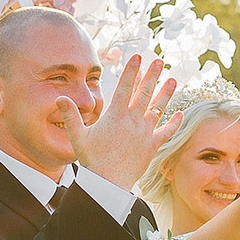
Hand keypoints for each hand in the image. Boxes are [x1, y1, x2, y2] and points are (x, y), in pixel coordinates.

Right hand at [58, 54, 179, 191]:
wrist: (108, 182)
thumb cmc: (92, 160)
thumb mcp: (78, 136)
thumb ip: (70, 115)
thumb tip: (59, 98)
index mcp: (115, 115)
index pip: (125, 87)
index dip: (132, 70)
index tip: (138, 57)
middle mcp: (132, 121)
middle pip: (144, 93)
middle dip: (152, 75)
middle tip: (159, 61)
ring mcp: (144, 133)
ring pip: (158, 108)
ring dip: (166, 93)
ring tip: (173, 79)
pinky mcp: (152, 146)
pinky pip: (166, 132)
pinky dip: (173, 123)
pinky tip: (180, 113)